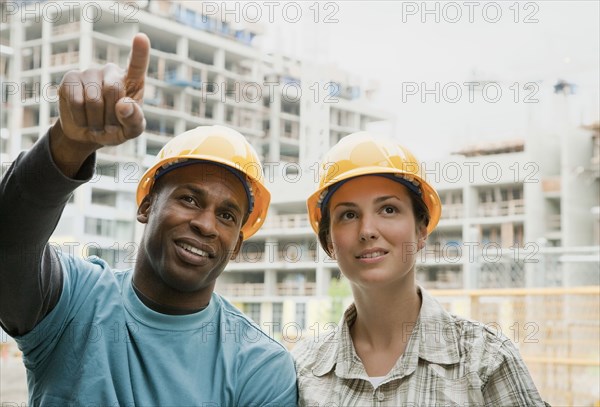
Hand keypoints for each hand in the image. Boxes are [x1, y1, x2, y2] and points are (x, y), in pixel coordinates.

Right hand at [52, 33, 149, 153]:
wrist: (88, 134)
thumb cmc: (116, 128)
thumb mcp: (131, 130)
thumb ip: (134, 120)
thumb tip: (123, 104)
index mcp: (131, 81)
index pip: (137, 65)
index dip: (139, 52)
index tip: (141, 37)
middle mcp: (111, 71)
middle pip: (113, 90)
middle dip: (111, 116)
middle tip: (110, 125)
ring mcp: (90, 72)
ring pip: (93, 100)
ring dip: (96, 121)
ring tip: (96, 123)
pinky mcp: (70, 78)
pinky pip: (76, 102)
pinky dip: (81, 118)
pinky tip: (83, 119)